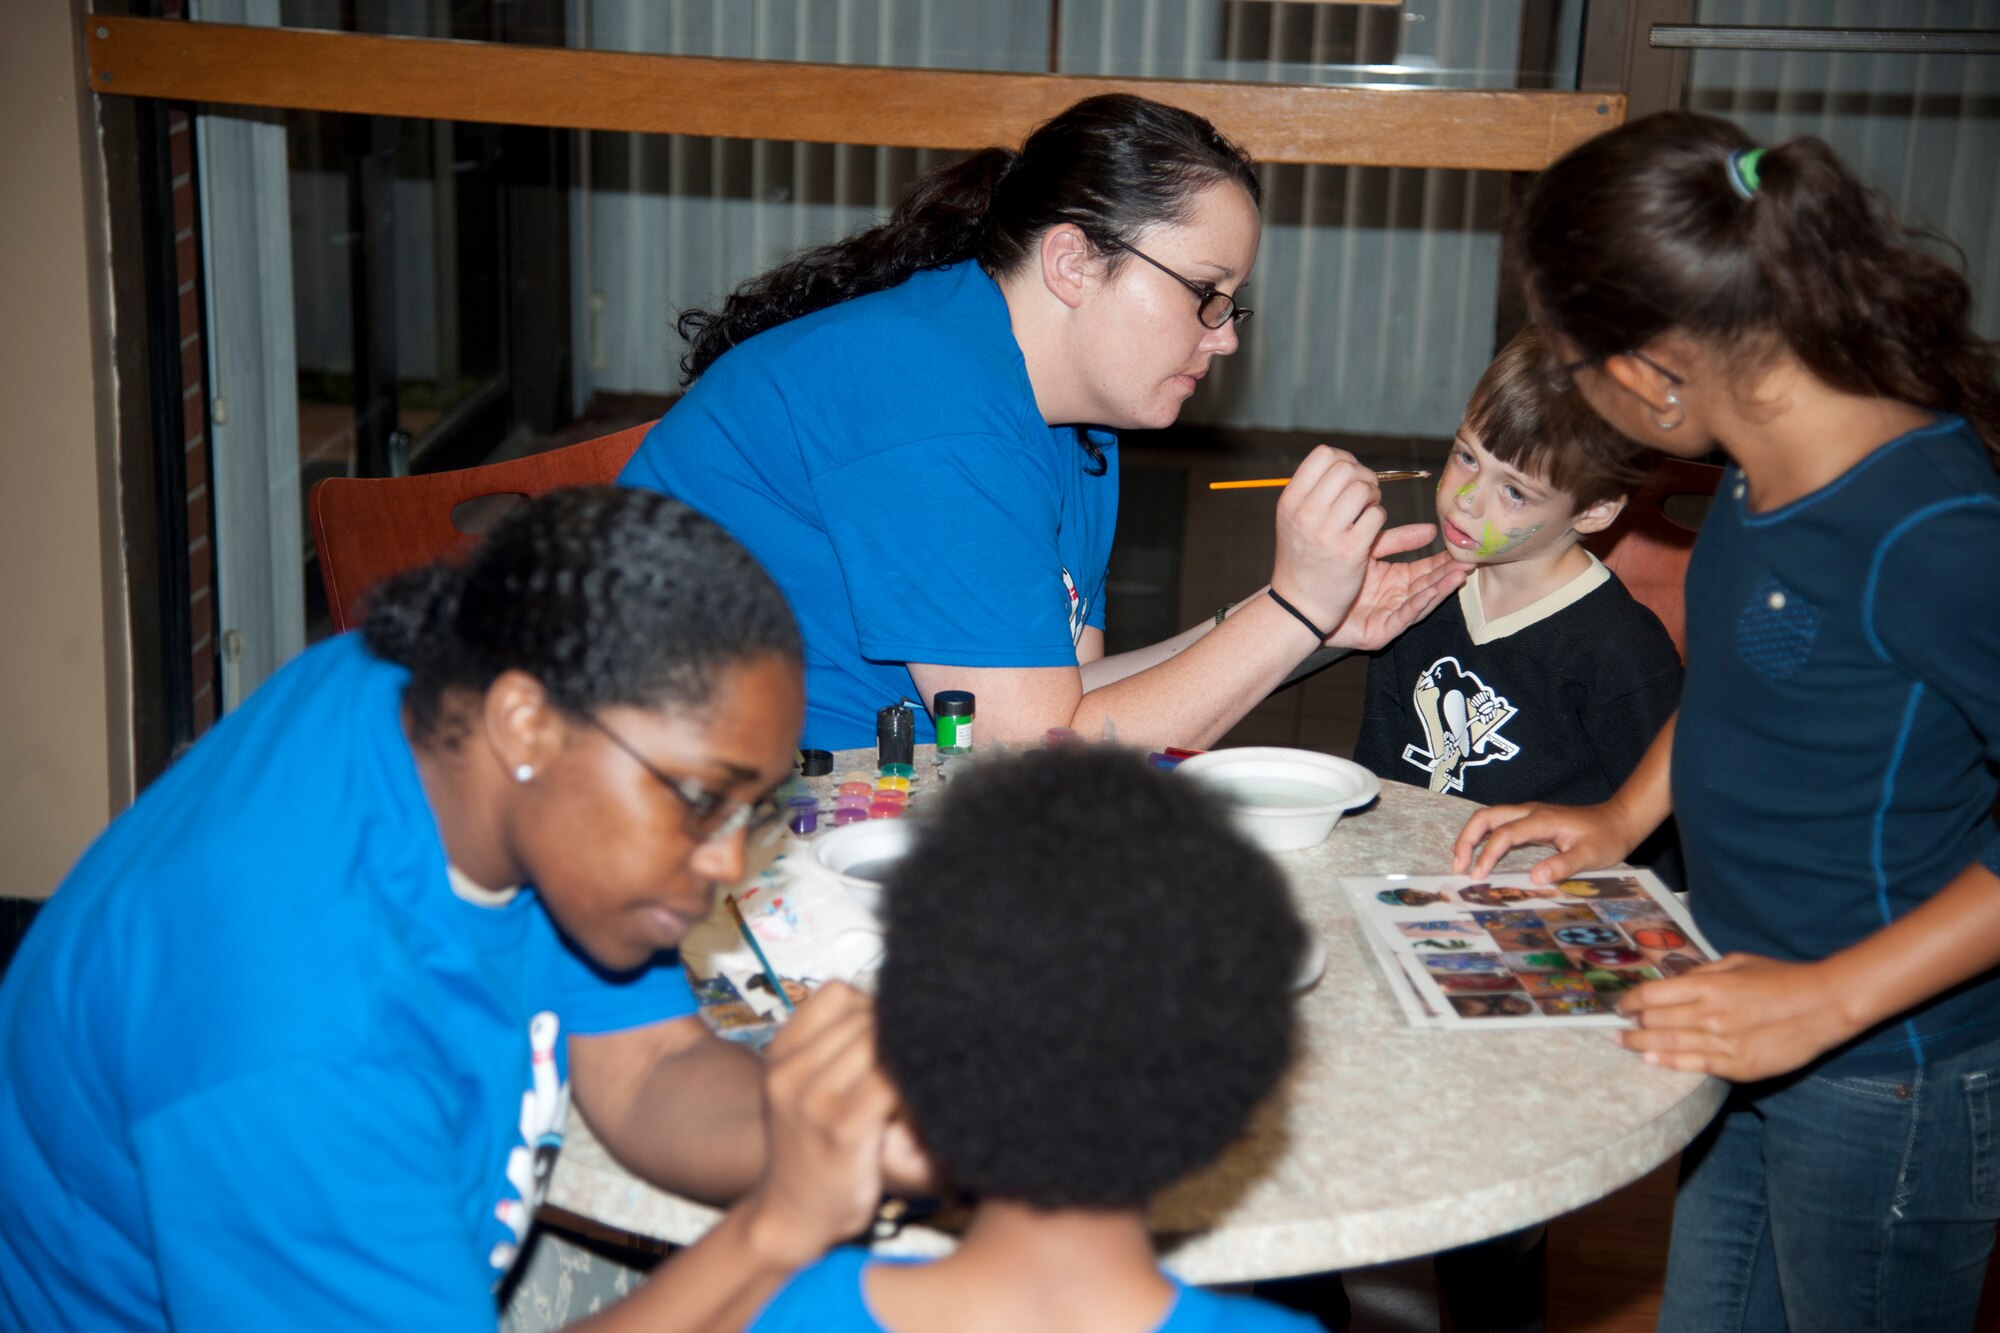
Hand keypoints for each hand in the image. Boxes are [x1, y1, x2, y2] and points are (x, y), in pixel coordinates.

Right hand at [738, 984, 898, 1265]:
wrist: (793, 1215)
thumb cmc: (811, 1146)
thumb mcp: (800, 1086)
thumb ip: (830, 1044)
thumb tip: (893, 1001)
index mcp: (781, 1053)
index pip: (839, 993)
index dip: (872, 1008)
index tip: (886, 1039)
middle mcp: (790, 1071)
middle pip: (866, 1017)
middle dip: (896, 1037)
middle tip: (907, 1069)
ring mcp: (813, 1100)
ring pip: (881, 1045)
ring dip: (906, 1062)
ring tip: (908, 1091)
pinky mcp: (843, 1129)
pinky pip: (892, 1083)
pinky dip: (911, 1091)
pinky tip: (911, 1111)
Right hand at [1268, 447, 1391, 633]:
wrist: (1299, 604)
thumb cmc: (1302, 557)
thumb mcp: (1298, 519)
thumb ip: (1323, 490)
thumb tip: (1361, 467)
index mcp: (1290, 500)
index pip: (1324, 455)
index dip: (1345, 459)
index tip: (1350, 478)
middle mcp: (1305, 513)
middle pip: (1347, 468)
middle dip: (1364, 477)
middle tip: (1365, 496)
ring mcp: (1327, 533)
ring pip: (1364, 489)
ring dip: (1374, 497)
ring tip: (1367, 512)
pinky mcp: (1349, 552)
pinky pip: (1376, 516)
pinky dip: (1379, 519)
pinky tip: (1369, 532)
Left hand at [1323, 532, 1466, 650]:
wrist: (1303, 603)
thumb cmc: (1333, 576)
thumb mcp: (1370, 551)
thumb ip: (1397, 540)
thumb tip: (1431, 529)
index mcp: (1396, 580)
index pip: (1427, 568)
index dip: (1445, 559)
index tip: (1462, 547)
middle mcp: (1396, 599)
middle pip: (1429, 585)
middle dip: (1449, 573)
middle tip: (1469, 561)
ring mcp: (1389, 617)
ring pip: (1420, 602)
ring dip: (1440, 589)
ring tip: (1458, 576)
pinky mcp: (1379, 633)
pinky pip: (1401, 618)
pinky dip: (1417, 606)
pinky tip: (1428, 593)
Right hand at [1452, 800, 1640, 880]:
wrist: (1619, 820)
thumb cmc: (1606, 838)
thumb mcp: (1591, 855)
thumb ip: (1563, 865)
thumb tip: (1534, 878)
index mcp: (1541, 820)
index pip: (1504, 833)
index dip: (1488, 853)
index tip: (1477, 876)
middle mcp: (1530, 812)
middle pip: (1486, 817)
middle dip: (1467, 839)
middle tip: (1457, 866)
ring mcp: (1528, 814)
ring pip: (1489, 818)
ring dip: (1471, 837)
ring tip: (1461, 862)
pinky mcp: (1530, 821)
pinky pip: (1498, 825)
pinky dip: (1482, 838)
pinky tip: (1479, 855)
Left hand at [1618, 954, 1855, 1080]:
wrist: (1825, 1005)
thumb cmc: (1781, 978)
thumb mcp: (1737, 962)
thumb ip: (1702, 974)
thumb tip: (1673, 982)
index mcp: (1708, 986)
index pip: (1652, 995)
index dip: (1630, 1001)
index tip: (1620, 1005)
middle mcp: (1710, 1015)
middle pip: (1655, 1022)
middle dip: (1632, 1024)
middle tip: (1619, 1026)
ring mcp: (1723, 1043)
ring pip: (1668, 1047)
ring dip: (1640, 1045)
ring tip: (1623, 1043)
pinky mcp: (1739, 1067)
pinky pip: (1695, 1066)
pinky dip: (1668, 1064)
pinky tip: (1651, 1061)